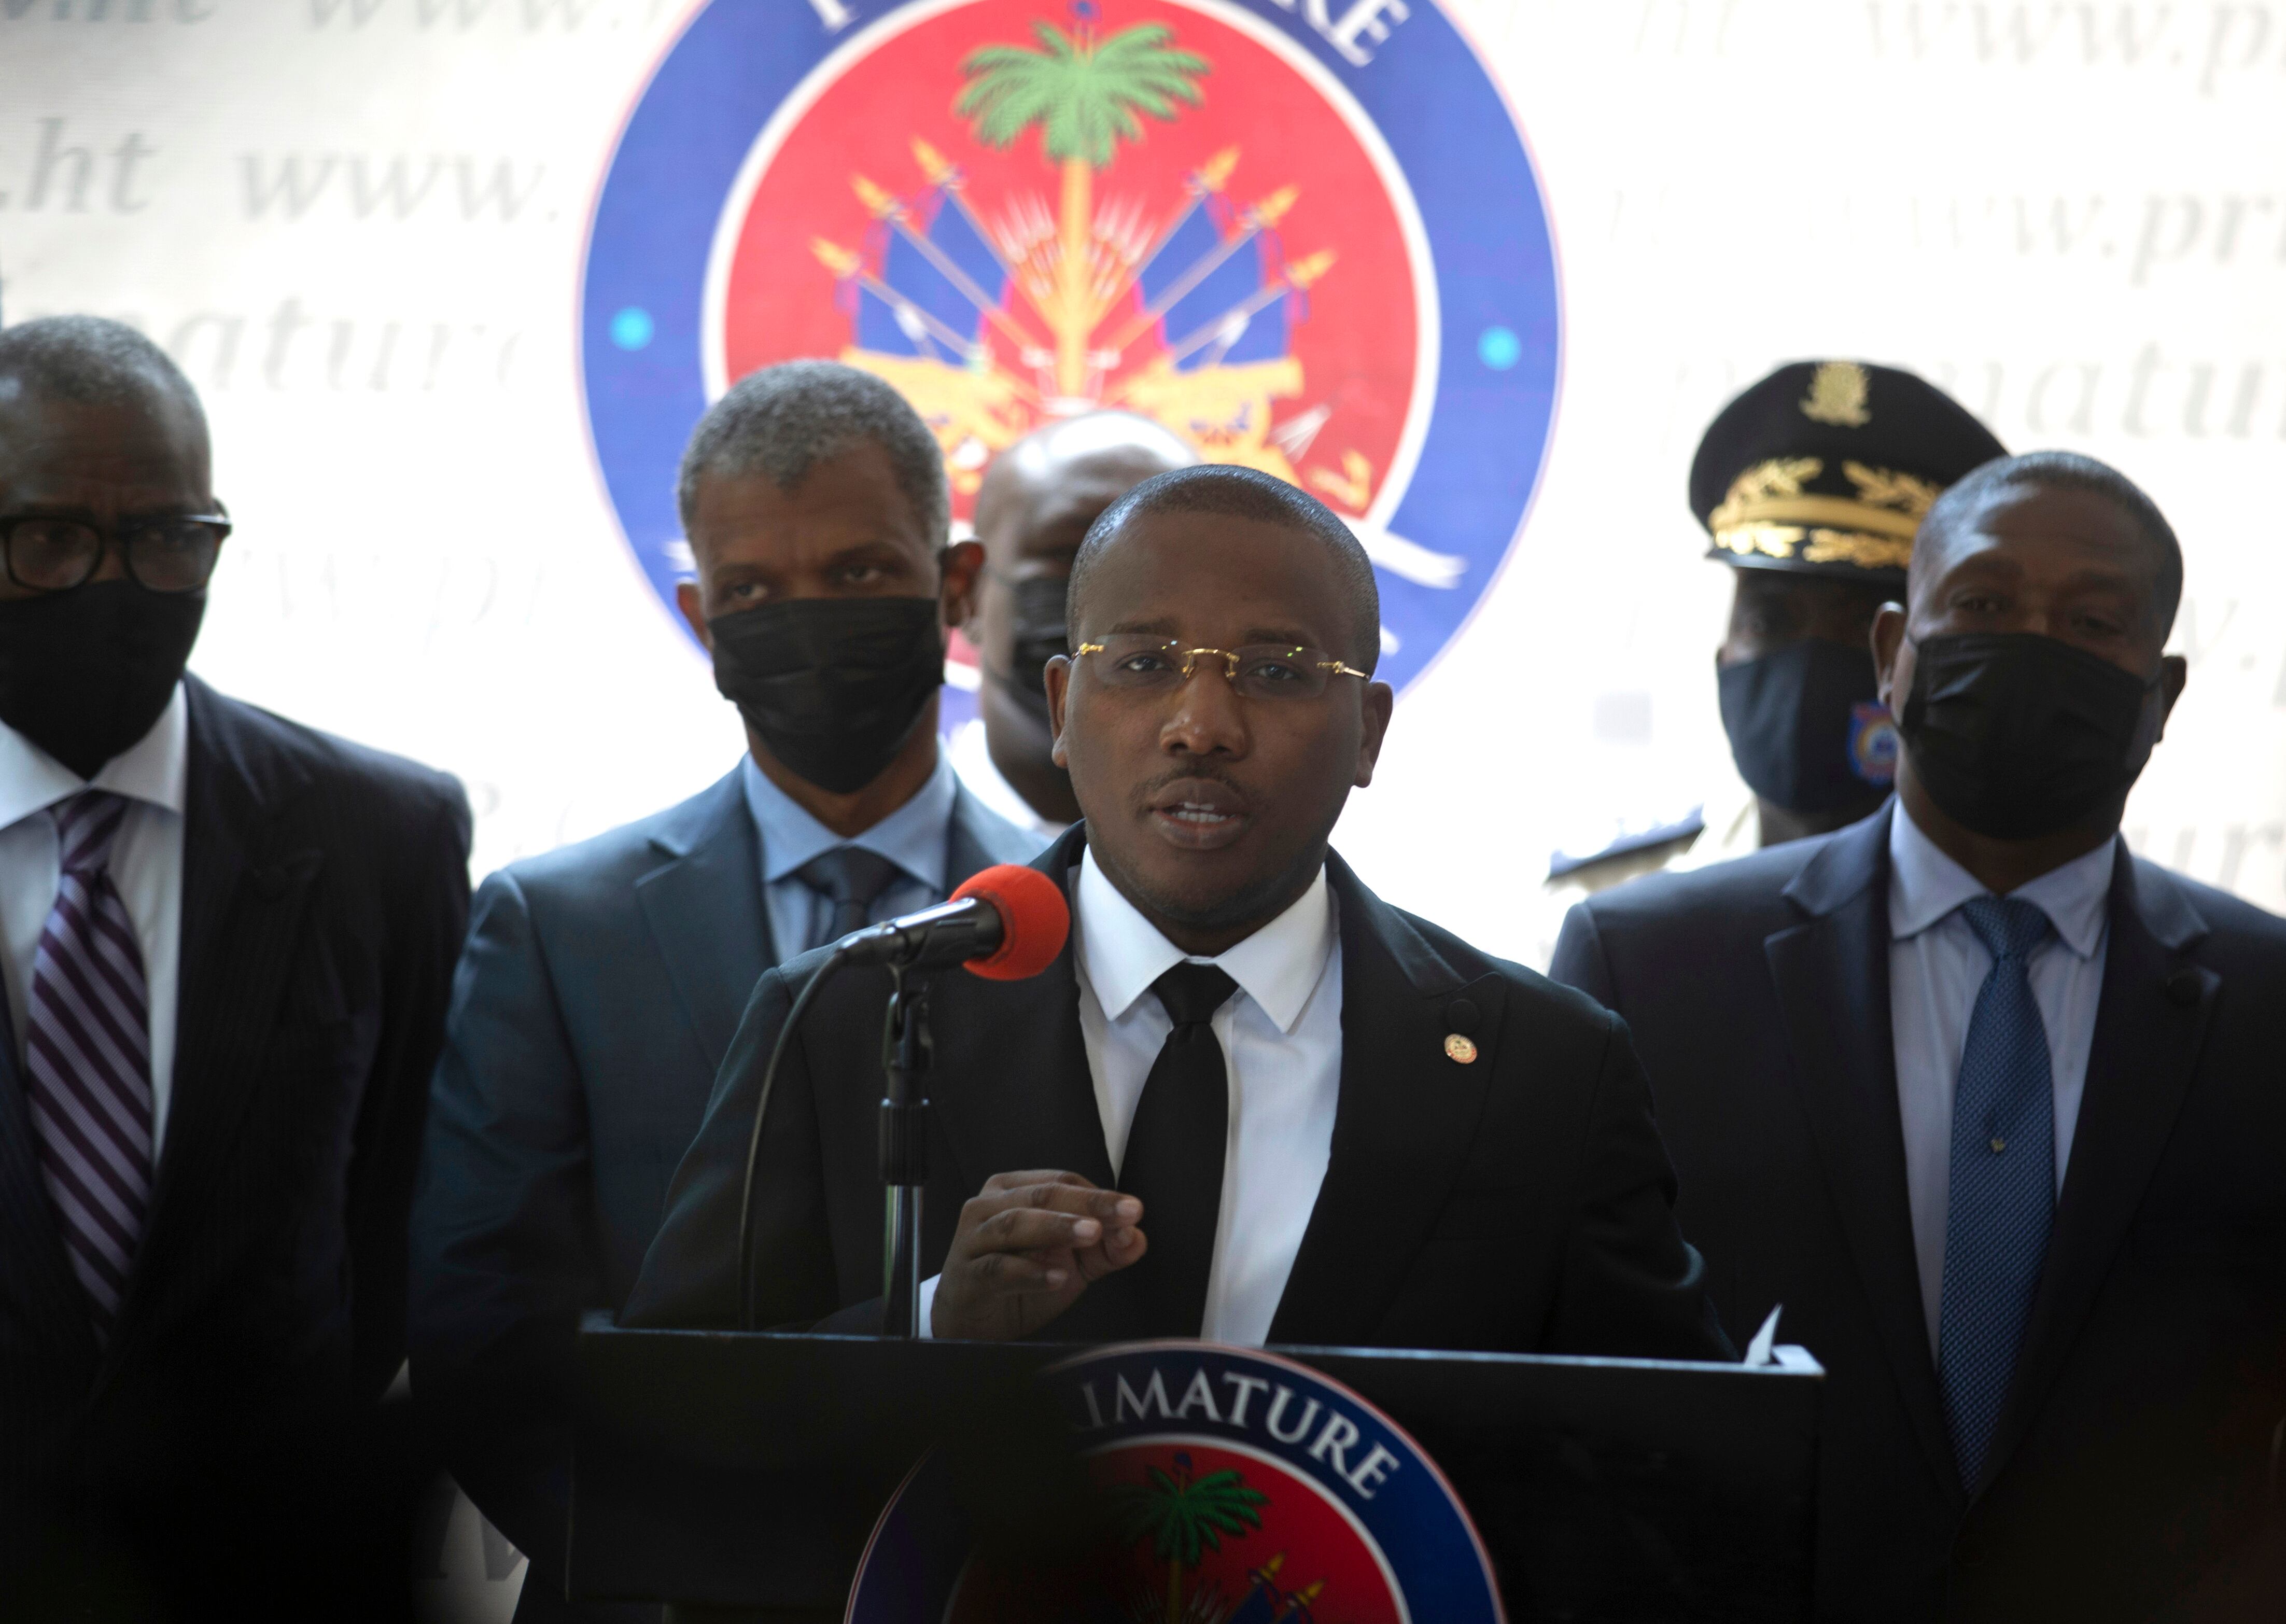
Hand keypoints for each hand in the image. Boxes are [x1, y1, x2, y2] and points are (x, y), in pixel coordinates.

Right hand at [931, 1170, 1144, 1340]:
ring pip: (1015, 1224)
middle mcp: (988, 1206)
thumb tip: (1137, 1237)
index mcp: (1013, 1191)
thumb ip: (1105, 1249)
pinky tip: (1057, 1278)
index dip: (1099, 1195)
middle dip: (1087, 1203)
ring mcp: (972, 1240)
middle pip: (1041, 1196)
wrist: (970, 1322)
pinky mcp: (966, 1276)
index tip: (1133, 1211)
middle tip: (1124, 1213)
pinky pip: (998, 1269)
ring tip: (1091, 1234)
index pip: (1061, 1182)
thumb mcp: (1070, 1263)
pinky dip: (1029, 1272)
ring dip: (1057, 1227)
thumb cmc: (1019, 1279)